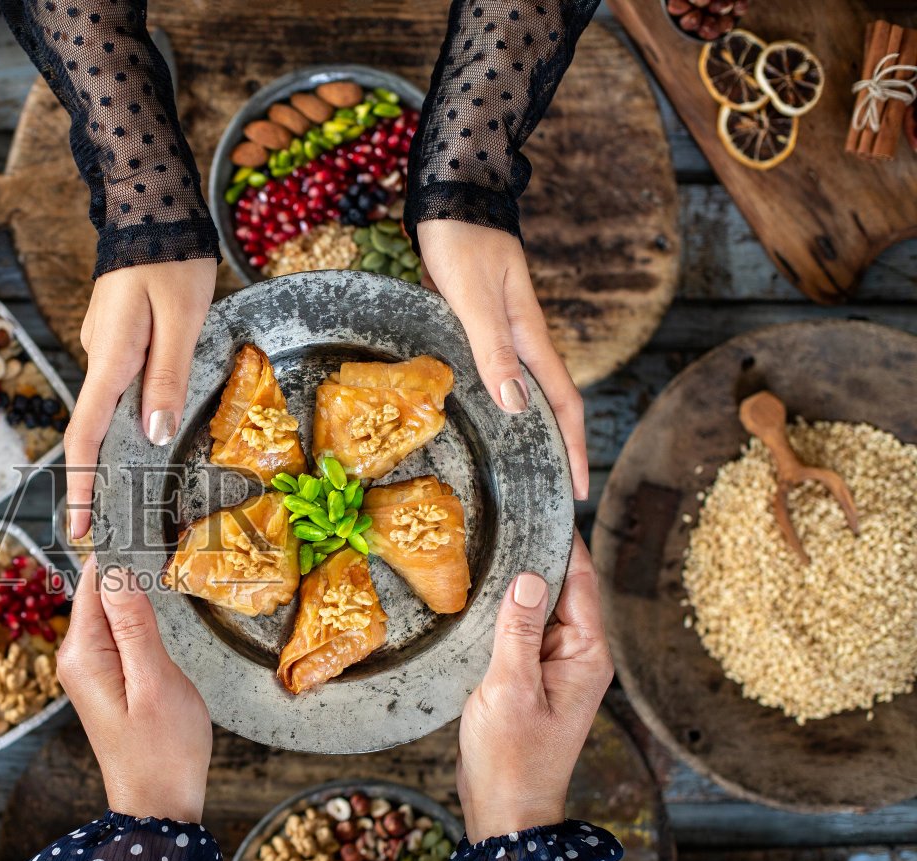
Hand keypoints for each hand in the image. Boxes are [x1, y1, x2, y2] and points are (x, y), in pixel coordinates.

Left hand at [56, 556, 213, 822]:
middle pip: (98, 592)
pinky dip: (136, 617)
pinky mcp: (106, 679)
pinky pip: (117, 633)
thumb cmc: (163, 751)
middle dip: (126, 567)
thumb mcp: (155, 681)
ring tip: (161, 558)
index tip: (142, 522)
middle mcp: (76, 657)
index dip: (117, 550)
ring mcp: (88, 669)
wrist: (159, 806)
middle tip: (159, 531)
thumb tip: (117, 571)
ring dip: (133, 591)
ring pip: (109, 610)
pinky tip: (156, 607)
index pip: (92, 581)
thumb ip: (135, 624)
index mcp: (82, 653)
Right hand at [65, 259, 217, 538]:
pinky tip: (151, 427)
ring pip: (110, 405)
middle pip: (94, 428)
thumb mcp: (181, 320)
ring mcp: (105, 345)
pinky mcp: (116, 336)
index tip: (79, 527)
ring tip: (136, 488)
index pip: (86, 434)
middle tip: (112, 525)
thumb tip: (153, 434)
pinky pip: (120, 383)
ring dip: (120, 447)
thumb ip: (167, 377)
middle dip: (98, 478)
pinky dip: (130, 412)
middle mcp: (99, 355)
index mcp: (111, 357)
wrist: (150, 204)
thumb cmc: (172, 258)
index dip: (81, 485)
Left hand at [417, 219, 588, 499]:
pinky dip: (494, 403)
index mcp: (528, 336)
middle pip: (546, 404)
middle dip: (555, 449)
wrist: (450, 198)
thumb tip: (518, 405)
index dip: (571, 448)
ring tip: (520, 469)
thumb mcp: (475, 297)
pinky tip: (480, 419)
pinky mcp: (474, 327)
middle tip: (552, 493)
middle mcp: (519, 339)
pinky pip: (492, 375)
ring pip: (519, 391)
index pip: (562, 403)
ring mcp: (498, 333)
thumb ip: (493, 348)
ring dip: (525, 429)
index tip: (580, 490)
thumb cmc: (462, 241)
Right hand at [457, 531, 613, 842]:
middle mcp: (577, 655)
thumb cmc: (513, 759)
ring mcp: (554, 667)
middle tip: (500, 514)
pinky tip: (477, 597)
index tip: (539, 501)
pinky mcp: (529, 678)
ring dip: (514, 584)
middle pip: (560, 588)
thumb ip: (518, 630)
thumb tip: (527, 575)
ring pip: (537, 608)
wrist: (506, 811)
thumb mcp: (510, 689)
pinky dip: (503, 613)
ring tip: (483, 545)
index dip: (562, 540)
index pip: (580, 579)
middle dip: (534, 555)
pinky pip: (520, 632)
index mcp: (586, 654)